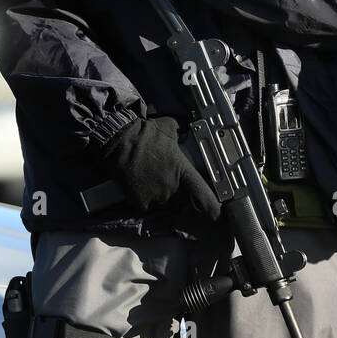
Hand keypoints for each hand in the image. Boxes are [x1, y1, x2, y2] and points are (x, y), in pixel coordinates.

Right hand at [100, 116, 220, 220]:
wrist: (120, 141)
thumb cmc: (146, 134)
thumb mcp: (171, 127)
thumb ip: (183, 131)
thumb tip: (190, 124)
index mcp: (183, 172)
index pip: (204, 197)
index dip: (213, 208)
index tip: (216, 212)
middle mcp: (172, 188)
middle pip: (183, 202)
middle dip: (182, 196)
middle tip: (173, 182)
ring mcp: (156, 197)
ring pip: (166, 204)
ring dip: (164, 197)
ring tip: (157, 182)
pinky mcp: (139, 202)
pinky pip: (148, 206)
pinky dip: (147, 200)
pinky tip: (144, 186)